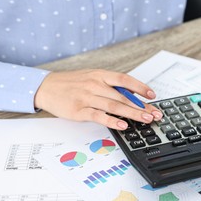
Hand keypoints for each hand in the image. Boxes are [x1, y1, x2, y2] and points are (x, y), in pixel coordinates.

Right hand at [34, 69, 162, 129]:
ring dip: (132, 113)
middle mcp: (95, 84)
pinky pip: (99, 116)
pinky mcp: (79, 111)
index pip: (124, 79)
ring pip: (114, 106)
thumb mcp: (91, 77)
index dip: (140, 87)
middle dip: (142, 106)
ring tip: (145, 119)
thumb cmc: (71, 83)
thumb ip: (109, 85)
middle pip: (123, 96)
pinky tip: (123, 125)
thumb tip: (131, 95)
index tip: (152, 95)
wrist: (45, 87)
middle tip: (155, 114)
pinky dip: (112, 121)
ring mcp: (87, 97)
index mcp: (100, 75)